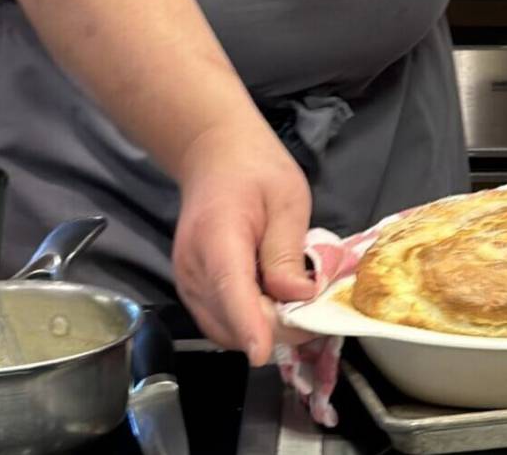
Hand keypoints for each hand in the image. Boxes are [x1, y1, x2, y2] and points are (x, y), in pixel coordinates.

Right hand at [170, 119, 316, 362]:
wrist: (214, 155)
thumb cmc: (255, 168)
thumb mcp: (286, 198)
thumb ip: (287, 250)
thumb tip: (298, 297)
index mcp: (217, 237)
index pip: (230, 288)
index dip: (248, 324)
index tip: (263, 352)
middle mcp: (194, 268)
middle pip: (229, 320)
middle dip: (273, 331)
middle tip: (318, 319)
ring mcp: (189, 283)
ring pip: (224, 330)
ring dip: (262, 331)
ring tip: (301, 313)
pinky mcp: (193, 289)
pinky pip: (221, 321)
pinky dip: (249, 324)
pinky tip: (276, 306)